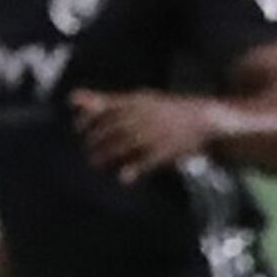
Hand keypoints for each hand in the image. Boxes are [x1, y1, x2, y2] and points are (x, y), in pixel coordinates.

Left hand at [73, 89, 220, 179]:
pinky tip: (123, 178)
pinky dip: (135, 169)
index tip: (78, 129)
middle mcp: (145, 115)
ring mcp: (157, 132)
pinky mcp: (168, 150)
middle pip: (113, 128)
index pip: (106, 109)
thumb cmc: (166, 110)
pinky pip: (148, 161)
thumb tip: (71, 98)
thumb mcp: (137, 100)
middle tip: (87, 151)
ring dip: (108, 155)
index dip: (89, 120)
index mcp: (137, 101)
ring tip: (95, 164)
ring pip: (126, 144)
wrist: (205, 118)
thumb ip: (104, 101)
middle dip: (96, 140)